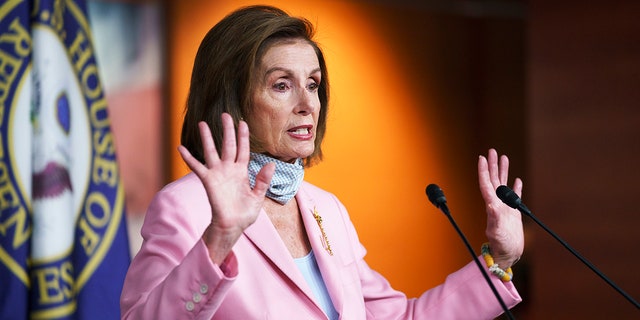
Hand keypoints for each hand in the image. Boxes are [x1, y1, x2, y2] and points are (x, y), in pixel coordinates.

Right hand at [178, 113, 274, 264]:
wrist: (233, 227)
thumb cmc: (245, 214)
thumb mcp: (258, 197)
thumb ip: (263, 180)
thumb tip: (271, 164)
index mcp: (242, 172)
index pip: (243, 150)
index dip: (243, 136)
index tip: (243, 122)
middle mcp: (229, 169)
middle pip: (228, 145)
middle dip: (227, 130)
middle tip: (225, 115)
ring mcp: (217, 174)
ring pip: (212, 151)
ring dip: (207, 138)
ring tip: (202, 123)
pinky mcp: (208, 181)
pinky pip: (197, 167)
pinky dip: (189, 158)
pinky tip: (181, 148)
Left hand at [478, 148, 523, 268]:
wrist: (508, 254)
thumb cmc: (501, 245)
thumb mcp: (496, 231)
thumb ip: (493, 218)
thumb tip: (491, 206)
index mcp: (492, 206)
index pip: (486, 184)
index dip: (484, 171)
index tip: (482, 158)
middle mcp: (497, 204)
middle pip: (493, 180)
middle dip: (493, 165)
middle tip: (492, 151)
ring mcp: (505, 207)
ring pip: (503, 185)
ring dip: (503, 171)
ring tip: (503, 157)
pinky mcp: (513, 213)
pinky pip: (514, 196)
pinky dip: (515, 187)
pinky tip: (516, 179)